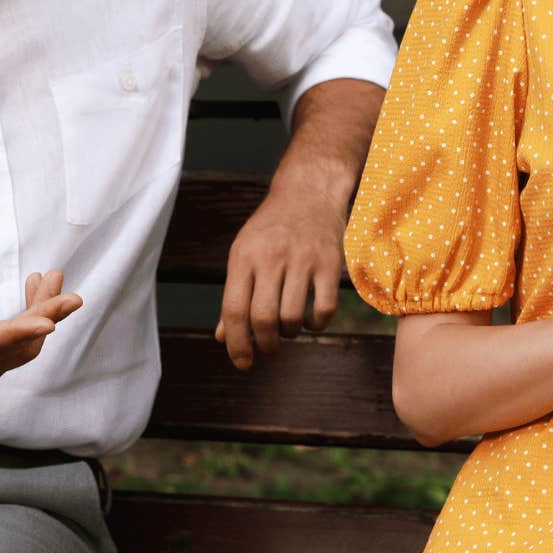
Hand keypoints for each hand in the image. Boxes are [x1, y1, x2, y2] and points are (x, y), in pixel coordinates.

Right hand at [0, 267, 82, 384]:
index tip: (50, 320)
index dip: (21, 330)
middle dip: (45, 314)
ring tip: (51, 278)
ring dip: (43, 313)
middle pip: (17, 344)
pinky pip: (20, 347)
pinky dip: (34, 322)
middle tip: (63, 285)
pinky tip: (35, 294)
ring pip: (24, 346)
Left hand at [216, 189, 344, 369]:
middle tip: (268, 350)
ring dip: (289, 334)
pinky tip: (311, 321)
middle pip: (262, 318)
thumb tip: (221, 337)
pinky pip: (324, 309)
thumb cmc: (271, 228)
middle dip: (264, 344)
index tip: (241, 362)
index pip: (234, 310)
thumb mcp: (244, 253)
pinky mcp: (331, 262)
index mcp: (243, 256)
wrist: (308, 190)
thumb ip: (234, 295)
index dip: (235, 343)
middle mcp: (271, 257)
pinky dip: (316, 325)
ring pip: (292, 317)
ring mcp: (303, 259)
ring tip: (288, 329)